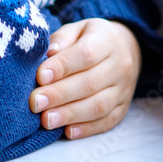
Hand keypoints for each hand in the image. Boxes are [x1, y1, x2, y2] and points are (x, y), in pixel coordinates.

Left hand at [29, 18, 141, 138]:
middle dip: (60, 95)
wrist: (127, 48)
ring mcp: (123, 89)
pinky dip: (87, 129)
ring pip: (99, 106)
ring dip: (70, 115)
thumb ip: (62, 39)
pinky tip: (68, 131)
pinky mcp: (123, 107)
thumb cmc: (93, 39)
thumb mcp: (79, 29)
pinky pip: (107, 121)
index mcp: (107, 41)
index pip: (85, 54)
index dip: (62, 67)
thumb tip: (48, 53)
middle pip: (90, 83)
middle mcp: (119, 65)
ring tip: (46, 120)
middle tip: (36, 102)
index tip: (40, 76)